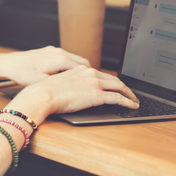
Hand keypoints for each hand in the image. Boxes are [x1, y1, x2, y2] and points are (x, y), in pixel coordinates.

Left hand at [0, 46, 89, 86]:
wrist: (8, 63)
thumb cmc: (23, 74)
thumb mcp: (42, 83)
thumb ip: (60, 84)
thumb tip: (74, 90)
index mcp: (61, 60)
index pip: (85, 68)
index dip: (91, 79)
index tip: (96, 87)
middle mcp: (59, 52)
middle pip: (83, 62)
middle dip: (89, 73)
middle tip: (92, 85)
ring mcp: (54, 50)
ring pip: (74, 60)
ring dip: (79, 69)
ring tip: (81, 82)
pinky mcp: (48, 51)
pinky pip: (65, 58)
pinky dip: (69, 66)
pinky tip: (65, 76)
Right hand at [8, 66, 139, 123]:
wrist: (42, 95)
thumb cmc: (44, 91)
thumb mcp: (58, 83)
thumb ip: (68, 84)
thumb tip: (70, 91)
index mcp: (80, 69)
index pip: (101, 74)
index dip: (111, 81)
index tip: (115, 86)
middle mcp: (90, 73)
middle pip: (114, 79)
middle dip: (124, 87)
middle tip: (130, 94)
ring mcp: (95, 83)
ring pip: (119, 87)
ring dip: (129, 94)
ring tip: (134, 101)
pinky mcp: (97, 95)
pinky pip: (118, 98)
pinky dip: (128, 102)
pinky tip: (132, 106)